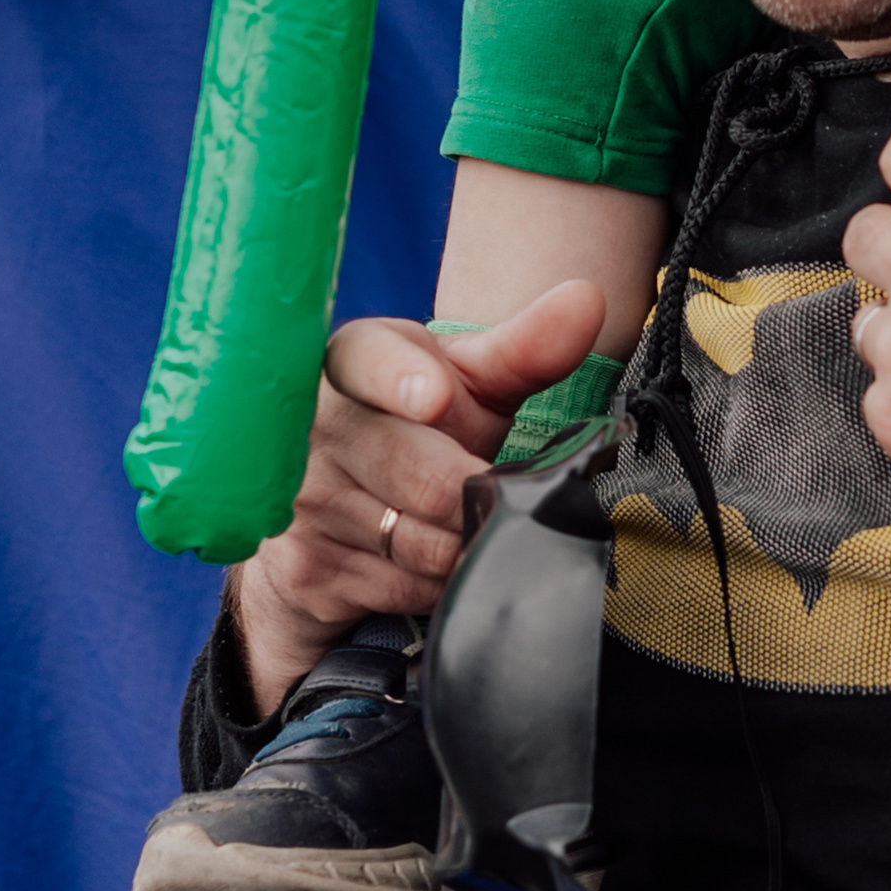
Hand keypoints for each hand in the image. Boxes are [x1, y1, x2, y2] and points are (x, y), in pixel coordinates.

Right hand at [232, 279, 604, 718]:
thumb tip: (587, 301)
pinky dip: (442, 583)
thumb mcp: (470, 378)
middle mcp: (315, 428)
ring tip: (479, 522)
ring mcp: (304, 503)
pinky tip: (443, 559)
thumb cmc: (422, 418)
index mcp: (353, 360)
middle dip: (476, 490)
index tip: (435, 396)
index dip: (402, 379)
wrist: (343, 494)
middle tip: (508, 494)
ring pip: (417, 541)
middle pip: (417, 472)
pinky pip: (404, 589)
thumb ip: (526, 346)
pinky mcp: (308, 571)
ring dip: (467, 542)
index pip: (369, 362)